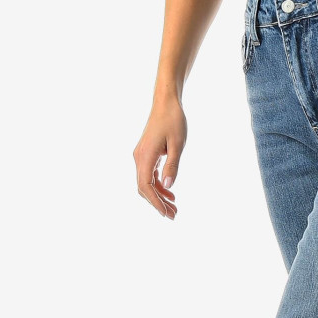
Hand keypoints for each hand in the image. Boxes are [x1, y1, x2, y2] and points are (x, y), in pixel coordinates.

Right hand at [133, 95, 187, 219]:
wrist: (166, 103)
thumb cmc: (173, 120)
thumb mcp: (177, 144)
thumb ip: (172, 165)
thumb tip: (169, 185)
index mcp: (145, 156)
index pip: (145, 186)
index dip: (155, 202)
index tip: (166, 213)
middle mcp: (139, 158)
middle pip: (144, 188)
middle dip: (158, 203)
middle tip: (174, 215)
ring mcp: (141, 156)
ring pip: (147, 182)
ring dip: (159, 196)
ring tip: (174, 207)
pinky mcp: (146, 153)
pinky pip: (149, 174)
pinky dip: (159, 185)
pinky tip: (170, 192)